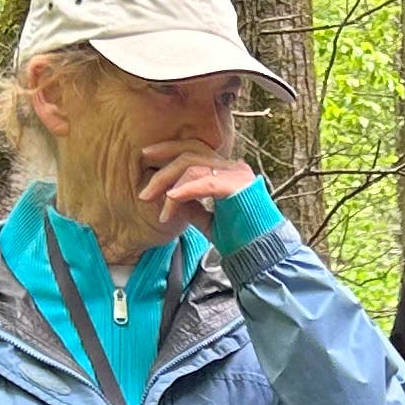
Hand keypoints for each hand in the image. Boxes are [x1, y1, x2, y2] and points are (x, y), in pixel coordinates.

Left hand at [145, 151, 263, 246]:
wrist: (261, 254)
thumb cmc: (240, 240)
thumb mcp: (208, 220)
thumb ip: (192, 207)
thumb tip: (172, 198)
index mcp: (227, 171)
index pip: (194, 151)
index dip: (168, 150)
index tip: (146, 157)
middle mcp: (233, 167)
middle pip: (190, 153)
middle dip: (161, 168)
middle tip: (143, 189)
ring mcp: (236, 174)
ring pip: (192, 166)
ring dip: (166, 183)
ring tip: (150, 200)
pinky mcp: (237, 186)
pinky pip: (204, 183)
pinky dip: (184, 189)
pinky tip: (169, 199)